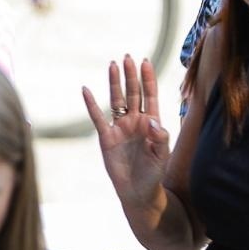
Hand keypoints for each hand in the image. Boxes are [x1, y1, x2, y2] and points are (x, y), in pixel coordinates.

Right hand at [82, 56, 170, 208]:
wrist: (137, 191)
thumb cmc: (153, 173)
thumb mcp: (162, 156)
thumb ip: (160, 137)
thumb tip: (152, 121)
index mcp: (151, 123)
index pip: (149, 95)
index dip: (148, 79)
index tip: (145, 62)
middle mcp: (135, 121)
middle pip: (132, 93)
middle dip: (130, 75)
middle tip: (127, 58)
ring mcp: (120, 127)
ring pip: (116, 100)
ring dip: (114, 83)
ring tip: (112, 65)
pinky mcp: (106, 137)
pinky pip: (97, 117)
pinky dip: (91, 104)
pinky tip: (86, 90)